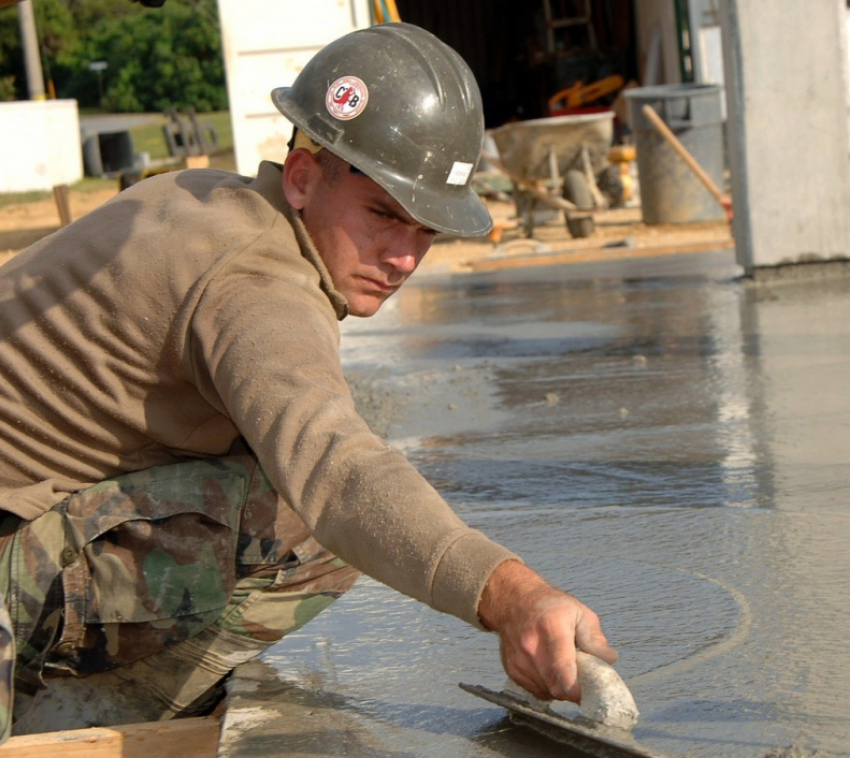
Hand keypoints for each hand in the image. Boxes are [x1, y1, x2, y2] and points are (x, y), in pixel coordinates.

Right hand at [477, 560, 616, 702]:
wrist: (514, 601)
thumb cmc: (550, 605)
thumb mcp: (579, 612)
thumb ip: (594, 637)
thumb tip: (609, 659)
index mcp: (551, 627)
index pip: (562, 665)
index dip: (576, 687)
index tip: (588, 695)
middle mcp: (531, 645)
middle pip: (556, 685)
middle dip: (574, 691)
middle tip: (584, 683)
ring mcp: (520, 659)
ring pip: (547, 691)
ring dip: (561, 690)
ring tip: (566, 672)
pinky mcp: (512, 669)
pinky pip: (536, 691)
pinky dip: (548, 688)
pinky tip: (551, 672)